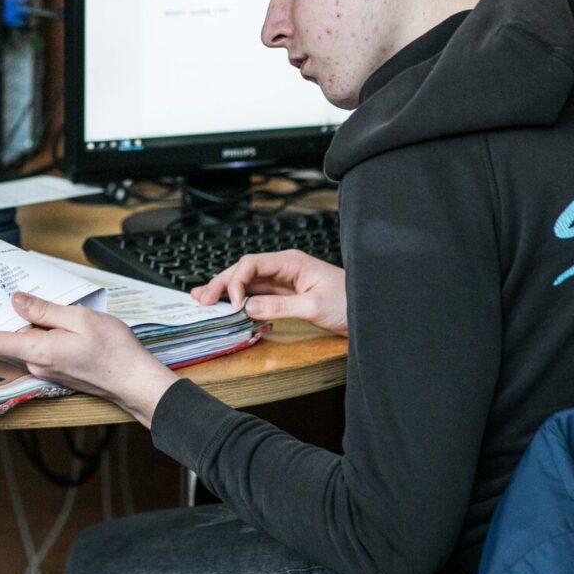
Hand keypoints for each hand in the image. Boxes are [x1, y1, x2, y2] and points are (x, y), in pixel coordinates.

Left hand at [0, 293, 178, 427]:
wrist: (133, 380)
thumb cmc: (113, 350)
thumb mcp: (79, 318)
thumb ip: (45, 310)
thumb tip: (17, 302)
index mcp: (38, 349)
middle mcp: (37, 362)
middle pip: (7, 338)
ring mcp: (46, 368)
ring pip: (24, 340)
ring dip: (22, 324)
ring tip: (26, 303)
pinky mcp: (56, 368)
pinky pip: (36, 347)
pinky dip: (35, 332)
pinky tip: (46, 318)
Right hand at [192, 250, 348, 336]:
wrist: (372, 312)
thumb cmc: (351, 303)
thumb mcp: (315, 307)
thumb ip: (280, 306)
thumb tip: (248, 307)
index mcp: (291, 262)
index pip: (251, 264)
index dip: (235, 281)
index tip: (230, 303)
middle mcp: (285, 267)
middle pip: (244, 270)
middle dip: (221, 283)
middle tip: (201, 299)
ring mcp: (285, 281)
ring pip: (248, 282)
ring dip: (226, 290)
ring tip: (204, 299)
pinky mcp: (287, 294)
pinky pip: (258, 294)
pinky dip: (240, 299)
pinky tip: (228, 306)